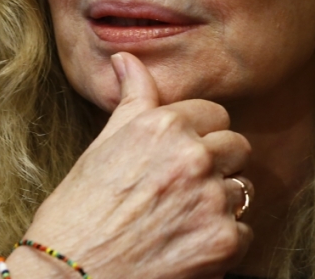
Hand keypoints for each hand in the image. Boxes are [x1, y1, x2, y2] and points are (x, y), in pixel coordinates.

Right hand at [9, 52, 252, 278]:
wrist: (70, 274)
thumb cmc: (79, 211)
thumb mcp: (103, 144)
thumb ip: (132, 98)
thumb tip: (126, 57)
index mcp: (164, 125)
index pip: (215, 115)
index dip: (199, 135)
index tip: (181, 154)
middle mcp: (193, 155)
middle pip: (237, 147)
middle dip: (217, 165)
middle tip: (184, 187)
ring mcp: (211, 198)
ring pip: (242, 189)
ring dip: (220, 203)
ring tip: (181, 217)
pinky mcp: (223, 240)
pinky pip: (244, 231)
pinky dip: (222, 241)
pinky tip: (186, 244)